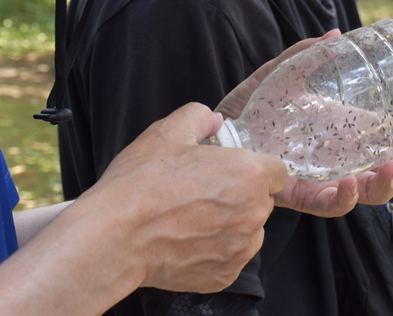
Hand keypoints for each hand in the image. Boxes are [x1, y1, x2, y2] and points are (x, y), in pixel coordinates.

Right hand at [84, 103, 286, 292]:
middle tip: (204, 192)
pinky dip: (215, 250)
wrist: (115, 237)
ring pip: (248, 231)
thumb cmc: (141, 185)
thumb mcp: (168, 132)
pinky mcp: (224, 275)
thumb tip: (213, 121)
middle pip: (262, 201)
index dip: (254, 167)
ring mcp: (240, 249)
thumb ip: (199, 117)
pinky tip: (187, 238)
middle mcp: (252, 214)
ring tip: (192, 217)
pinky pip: (230, 257)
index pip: (276, 171)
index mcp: (248, 174)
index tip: (233, 171)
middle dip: (240, 195)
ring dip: (231, 224)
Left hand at [216, 32, 392, 217]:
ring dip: (382, 184)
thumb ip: (307, 56)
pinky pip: (323, 203)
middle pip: (384, 171)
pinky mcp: (294, 192)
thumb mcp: (281, 75)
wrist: (210, 132)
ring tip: (392, 169)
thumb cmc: (250, 107)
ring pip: (360, 192)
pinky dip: (340, 196)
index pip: (389, 143)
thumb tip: (337, 35)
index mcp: (341, 136)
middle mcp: (336, 161)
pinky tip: (351, 183)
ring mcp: (318, 178)